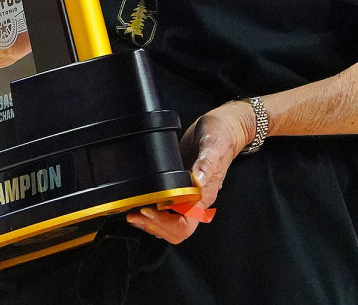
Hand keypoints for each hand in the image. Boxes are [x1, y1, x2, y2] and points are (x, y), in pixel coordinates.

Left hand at [125, 99, 255, 244]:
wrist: (224, 127)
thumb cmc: (221, 136)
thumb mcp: (214, 146)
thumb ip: (206, 163)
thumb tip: (197, 180)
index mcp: (204, 196)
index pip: (185, 226)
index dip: (165, 224)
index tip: (148, 210)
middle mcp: (195, 201)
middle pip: (174, 230)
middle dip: (153, 226)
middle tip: (133, 215)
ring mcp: (186, 196)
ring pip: (168, 223)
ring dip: (150, 223)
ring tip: (133, 213)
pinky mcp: (178, 188)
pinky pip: (165, 209)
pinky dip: (152, 212)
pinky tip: (140, 203)